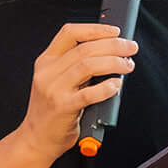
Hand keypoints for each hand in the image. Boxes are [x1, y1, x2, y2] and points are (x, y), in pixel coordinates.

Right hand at [21, 22, 135, 163]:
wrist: (35, 139)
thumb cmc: (52, 111)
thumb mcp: (57, 81)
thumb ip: (76, 66)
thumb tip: (110, 53)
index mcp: (46, 61)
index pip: (70, 33)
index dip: (95, 29)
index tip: (115, 31)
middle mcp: (47, 72)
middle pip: (84, 48)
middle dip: (113, 45)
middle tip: (131, 48)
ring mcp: (53, 89)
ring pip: (87, 65)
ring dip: (113, 63)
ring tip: (127, 66)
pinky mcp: (62, 107)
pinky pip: (88, 94)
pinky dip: (106, 88)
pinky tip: (115, 86)